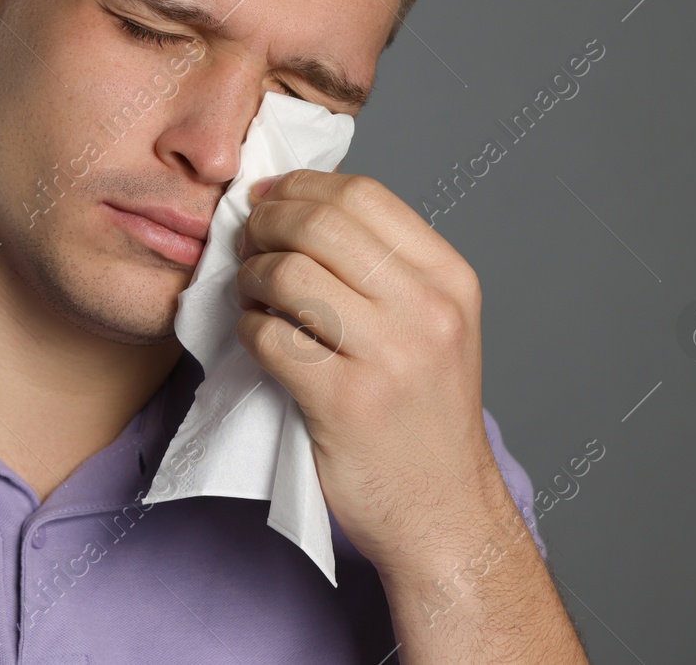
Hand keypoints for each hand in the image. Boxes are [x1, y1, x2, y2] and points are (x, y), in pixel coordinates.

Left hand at [233, 168, 512, 581]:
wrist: (443, 511)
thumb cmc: (424, 415)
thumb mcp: (434, 325)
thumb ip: (384, 266)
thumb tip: (300, 204)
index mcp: (450, 279)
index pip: (365, 194)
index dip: (302, 185)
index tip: (269, 195)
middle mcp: (427, 310)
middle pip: (320, 224)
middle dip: (266, 223)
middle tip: (245, 241)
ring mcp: (389, 357)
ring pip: (290, 275)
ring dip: (251, 277)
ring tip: (251, 293)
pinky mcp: (344, 402)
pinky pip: (271, 338)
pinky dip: (249, 330)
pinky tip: (256, 339)